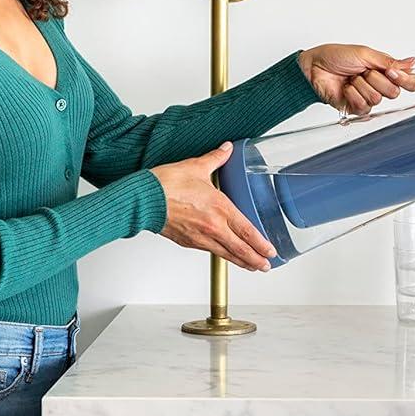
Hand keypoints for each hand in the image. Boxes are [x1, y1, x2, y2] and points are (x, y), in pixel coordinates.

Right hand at [153, 142, 276, 270]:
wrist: (144, 199)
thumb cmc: (166, 184)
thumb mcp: (196, 166)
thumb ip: (216, 159)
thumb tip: (227, 149)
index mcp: (220, 208)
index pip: (247, 231)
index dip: (261, 244)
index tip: (270, 251)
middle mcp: (212, 226)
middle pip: (240, 248)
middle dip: (256, 259)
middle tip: (266, 266)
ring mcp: (200, 237)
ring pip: (225, 254)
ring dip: (241, 262)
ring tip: (252, 266)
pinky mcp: (188, 242)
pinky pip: (210, 251)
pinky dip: (222, 255)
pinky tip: (225, 255)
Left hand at [297, 44, 414, 116]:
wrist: (315, 67)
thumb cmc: (337, 56)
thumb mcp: (365, 54)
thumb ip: (389, 62)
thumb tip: (411, 62)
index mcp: (385, 71)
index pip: (409, 82)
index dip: (405, 80)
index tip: (392, 72)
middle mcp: (379, 85)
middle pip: (394, 92)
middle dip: (377, 79)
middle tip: (364, 71)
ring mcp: (368, 97)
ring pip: (377, 98)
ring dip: (362, 85)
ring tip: (352, 78)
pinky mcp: (356, 108)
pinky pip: (363, 106)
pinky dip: (353, 94)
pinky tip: (346, 88)